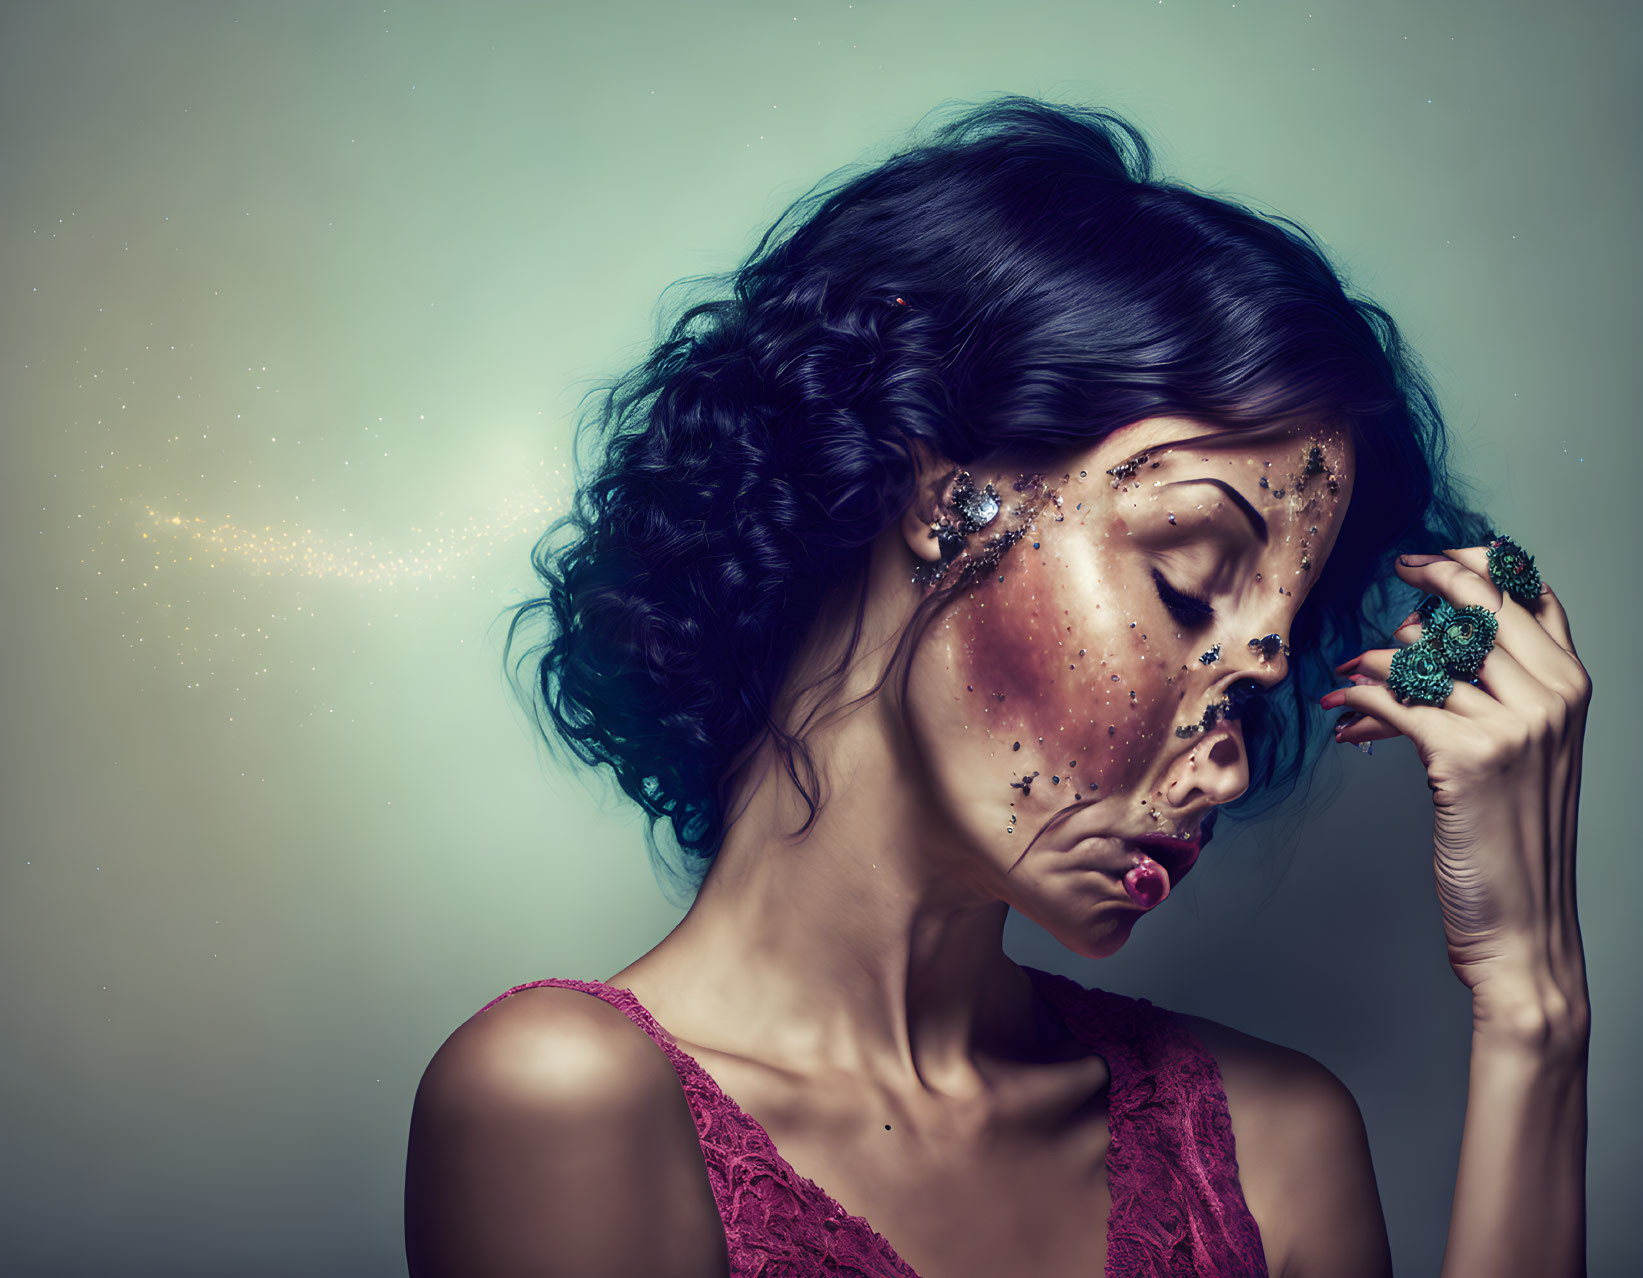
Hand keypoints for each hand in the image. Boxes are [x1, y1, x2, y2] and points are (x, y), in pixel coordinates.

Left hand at [1319, 547, 1590, 1025]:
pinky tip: (1343, 707)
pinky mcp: (1466, 756)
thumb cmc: (1509, 837)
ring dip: (1379, 656)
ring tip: (1353, 675)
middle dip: (1432, 581)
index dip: (1480, 565)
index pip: (1533, 596)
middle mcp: (1552, 697)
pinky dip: (1362, 694)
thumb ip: (1479, 691)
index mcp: (1572, 688)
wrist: (1521, 924)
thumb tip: (1409, 641)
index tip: (1433, 560)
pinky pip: (1398, 699)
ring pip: (1430, 652)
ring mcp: (1514, 725)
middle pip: (1482, 602)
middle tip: (1394, 579)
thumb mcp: (1512, 752)